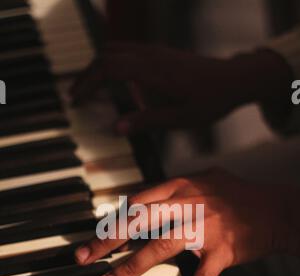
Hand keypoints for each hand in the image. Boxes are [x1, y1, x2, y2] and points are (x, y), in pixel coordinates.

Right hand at [70, 42, 256, 132]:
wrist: (235, 79)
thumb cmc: (211, 101)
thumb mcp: (181, 119)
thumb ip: (148, 121)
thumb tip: (116, 128)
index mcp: (152, 71)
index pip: (108, 68)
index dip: (88, 83)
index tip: (75, 100)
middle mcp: (151, 56)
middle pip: (106, 55)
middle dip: (86, 75)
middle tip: (75, 96)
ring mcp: (156, 51)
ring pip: (115, 49)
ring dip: (98, 67)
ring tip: (88, 89)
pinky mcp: (160, 53)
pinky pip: (127, 51)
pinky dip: (111, 63)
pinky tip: (112, 81)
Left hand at [75, 170, 289, 275]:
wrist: (276, 209)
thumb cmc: (237, 196)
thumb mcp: (203, 179)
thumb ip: (174, 188)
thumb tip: (142, 199)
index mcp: (181, 186)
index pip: (136, 202)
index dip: (112, 220)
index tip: (93, 237)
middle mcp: (189, 203)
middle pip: (139, 221)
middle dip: (107, 241)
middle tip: (82, 259)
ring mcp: (206, 228)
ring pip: (161, 248)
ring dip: (131, 267)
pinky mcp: (223, 252)